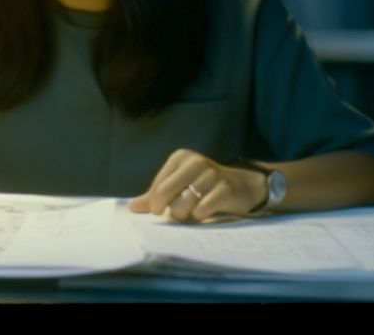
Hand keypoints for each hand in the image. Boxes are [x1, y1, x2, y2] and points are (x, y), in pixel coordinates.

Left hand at [128, 148, 267, 221]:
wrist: (242, 186)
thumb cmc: (203, 187)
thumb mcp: (178, 186)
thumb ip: (154, 196)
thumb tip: (131, 208)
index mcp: (180, 157)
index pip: (156, 187)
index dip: (155, 203)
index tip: (160, 210)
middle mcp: (195, 162)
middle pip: (164, 194)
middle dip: (167, 209)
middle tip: (174, 213)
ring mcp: (211, 174)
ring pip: (183, 205)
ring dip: (185, 215)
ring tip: (192, 211)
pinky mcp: (224, 189)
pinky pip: (202, 210)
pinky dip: (200, 216)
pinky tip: (205, 212)